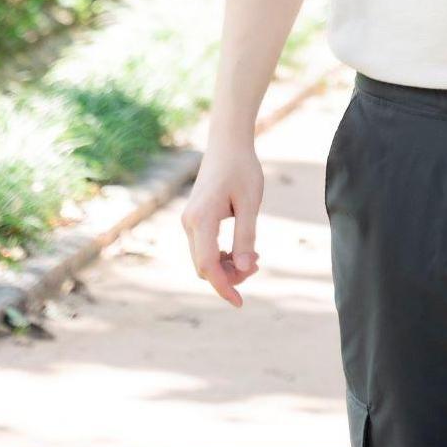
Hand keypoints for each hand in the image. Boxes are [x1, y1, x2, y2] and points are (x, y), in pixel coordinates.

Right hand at [180, 140, 263, 307]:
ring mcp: (189, 222)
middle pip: (204, 266)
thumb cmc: (242, 169)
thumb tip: (245, 269)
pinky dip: (221, 256)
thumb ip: (246, 236)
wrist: (228, 144)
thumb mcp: (250, 203)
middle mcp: (189, 224)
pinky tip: (241, 252)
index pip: (207, 265)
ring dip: (226, 266)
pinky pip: (204, 248)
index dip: (223, 286)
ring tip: (253, 259)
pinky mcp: (194, 220)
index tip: (239, 301)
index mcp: (201, 220)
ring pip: (203, 259)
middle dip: (229, 276)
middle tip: (257, 267)